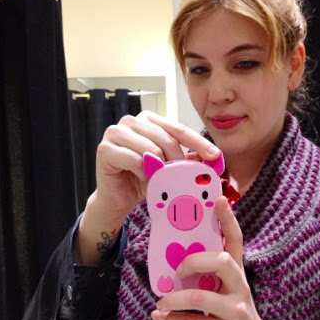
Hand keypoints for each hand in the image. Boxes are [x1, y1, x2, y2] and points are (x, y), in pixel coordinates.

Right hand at [94, 110, 219, 218]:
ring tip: (162, 180)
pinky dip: (143, 172)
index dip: (198, 142)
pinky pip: (133, 160)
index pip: (179, 129)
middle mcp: (132, 121)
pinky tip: (144, 178)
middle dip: (179, 160)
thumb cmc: (142, 180)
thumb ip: (188, 159)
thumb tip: (214, 157)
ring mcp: (116, 132)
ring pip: (151, 148)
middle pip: (166, 138)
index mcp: (149, 120)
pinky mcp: (105, 149)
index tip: (215, 156)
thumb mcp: (170, 168)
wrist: (118, 198)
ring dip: (160, 168)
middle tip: (184, 178)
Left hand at [151, 196, 274, 319]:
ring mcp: (234, 308)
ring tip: (161, 300)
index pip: (236, 240)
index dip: (228, 219)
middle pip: (222, 261)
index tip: (219, 200)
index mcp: (238, 271)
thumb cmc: (233, 309)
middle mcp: (239, 286)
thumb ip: (210, 274)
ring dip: (175, 298)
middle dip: (194, 261)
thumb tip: (176, 260)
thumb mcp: (228, 288)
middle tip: (178, 269)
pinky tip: (159, 316)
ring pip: (202, 297)